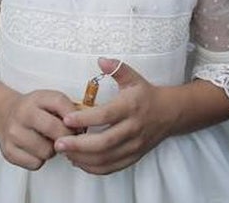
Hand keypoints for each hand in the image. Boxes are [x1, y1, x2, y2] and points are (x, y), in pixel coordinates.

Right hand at [0, 89, 76, 170]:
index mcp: (36, 98)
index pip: (60, 103)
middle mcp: (22, 113)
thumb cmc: (33, 109)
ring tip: (48, 142)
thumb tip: (84, 127)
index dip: (75, 117)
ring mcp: (13, 133)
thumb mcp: (49, 100)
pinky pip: (35, 163)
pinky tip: (37, 149)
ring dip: (52, 150)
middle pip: (54, 129)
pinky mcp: (8, 151)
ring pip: (46, 151)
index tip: (78, 125)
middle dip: (66, 137)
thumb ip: (67, 109)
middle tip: (67, 138)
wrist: (3, 113)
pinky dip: (39, 160)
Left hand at [57, 58, 170, 174]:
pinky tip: (79, 161)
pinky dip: (93, 168)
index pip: (105, 116)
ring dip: (83, 159)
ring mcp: (134, 146)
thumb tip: (100, 60)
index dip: (85, 119)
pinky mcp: (134, 157)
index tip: (66, 118)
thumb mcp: (133, 78)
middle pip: (104, 143)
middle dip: (78, 145)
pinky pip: (112, 168)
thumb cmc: (146, 94)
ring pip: (106, 158)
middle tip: (58, 143)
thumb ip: (117, 68)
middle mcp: (133, 129)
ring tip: (65, 152)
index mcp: (130, 107)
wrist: (170, 113)